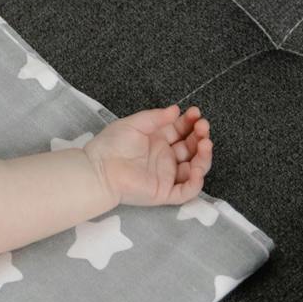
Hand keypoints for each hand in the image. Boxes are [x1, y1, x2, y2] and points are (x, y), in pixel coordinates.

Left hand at [85, 104, 213, 206]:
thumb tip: (176, 109)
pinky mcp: (165, 192)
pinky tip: (196, 168)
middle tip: (202, 126)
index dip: (191, 123)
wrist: (98, 168)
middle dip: (200, 136)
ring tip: (205, 143)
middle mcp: (165, 158)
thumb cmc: (111, 145)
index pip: (182, 132)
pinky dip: (196, 182)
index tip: (196, 112)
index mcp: (158, 141)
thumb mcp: (134, 124)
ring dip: (204, 156)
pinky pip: (187, 191)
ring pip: (194, 169)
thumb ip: (155, 117)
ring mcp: (167, 176)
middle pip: (192, 149)